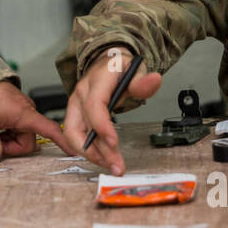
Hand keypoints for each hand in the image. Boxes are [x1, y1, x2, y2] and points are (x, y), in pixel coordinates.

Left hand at [0, 81, 65, 165]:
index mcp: (25, 115)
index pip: (50, 129)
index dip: (63, 142)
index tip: (74, 151)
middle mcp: (27, 112)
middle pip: (28, 141)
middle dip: (11, 146)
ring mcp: (21, 110)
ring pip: (20, 135)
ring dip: (7, 139)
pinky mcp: (15, 109)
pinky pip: (15, 127)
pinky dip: (5, 131)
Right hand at [60, 48, 161, 175]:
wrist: (106, 62)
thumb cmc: (119, 67)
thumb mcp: (135, 69)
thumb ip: (143, 81)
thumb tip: (154, 81)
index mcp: (95, 81)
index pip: (93, 105)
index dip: (102, 126)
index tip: (114, 143)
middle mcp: (80, 94)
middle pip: (77, 128)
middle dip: (96, 151)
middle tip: (115, 165)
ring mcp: (74, 106)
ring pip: (73, 136)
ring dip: (91, 155)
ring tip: (112, 165)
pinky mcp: (74, 116)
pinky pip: (74, 137)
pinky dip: (87, 150)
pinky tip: (102, 158)